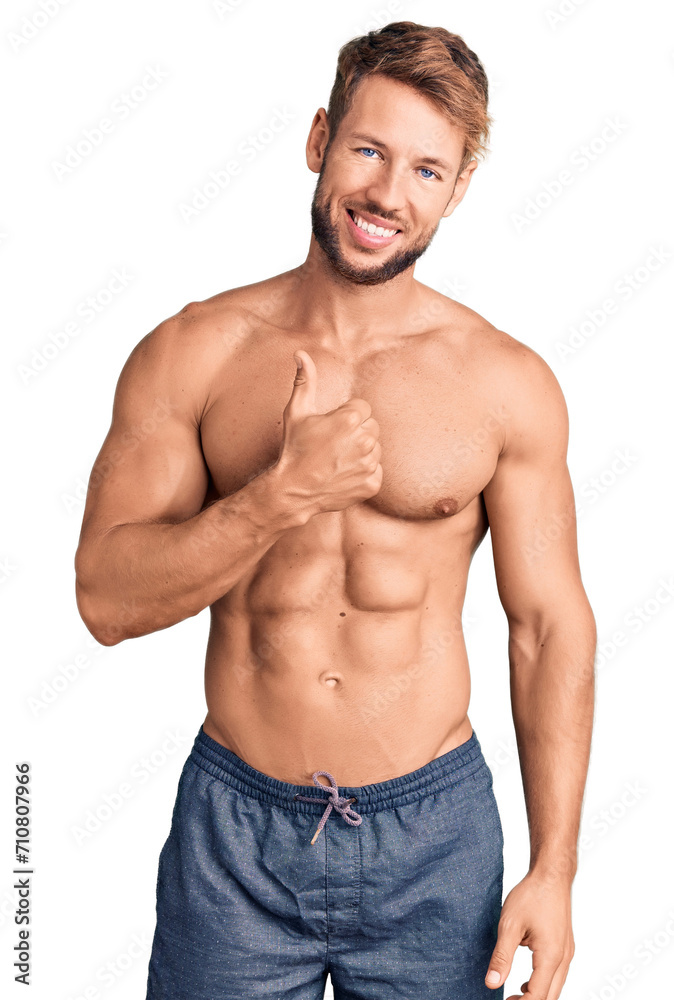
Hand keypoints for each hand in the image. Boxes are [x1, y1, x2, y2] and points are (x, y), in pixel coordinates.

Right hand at [273, 349, 382, 515]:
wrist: (293, 490)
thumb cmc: (294, 449)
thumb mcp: (296, 412)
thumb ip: (305, 381)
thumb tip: (301, 353)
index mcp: (351, 418)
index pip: (363, 408)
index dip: (346, 416)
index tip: (331, 428)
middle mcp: (365, 440)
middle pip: (372, 427)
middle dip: (356, 433)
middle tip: (333, 444)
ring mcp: (370, 464)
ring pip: (375, 449)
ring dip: (361, 453)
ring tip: (337, 460)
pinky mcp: (372, 484)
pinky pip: (376, 472)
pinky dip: (363, 474)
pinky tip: (344, 475)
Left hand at [485, 871, 574, 998]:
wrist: (551, 875)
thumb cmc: (531, 895)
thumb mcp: (509, 925)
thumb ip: (501, 957)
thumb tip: (492, 984)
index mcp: (550, 956)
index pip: (538, 996)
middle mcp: (563, 958)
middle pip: (551, 997)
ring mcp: (567, 952)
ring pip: (556, 987)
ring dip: (538, 995)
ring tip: (515, 995)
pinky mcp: (565, 946)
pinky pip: (557, 975)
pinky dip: (544, 984)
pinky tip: (526, 980)